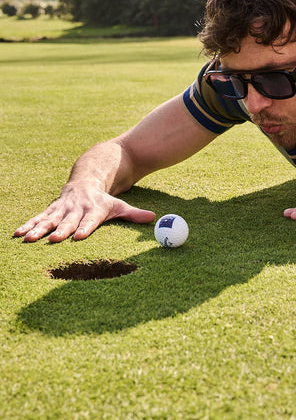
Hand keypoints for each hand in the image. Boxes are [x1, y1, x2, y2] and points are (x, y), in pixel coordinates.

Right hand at [13, 183, 155, 242]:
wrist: (86, 179)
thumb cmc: (104, 200)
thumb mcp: (120, 205)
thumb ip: (134, 214)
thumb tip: (154, 218)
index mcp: (93, 209)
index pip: (90, 221)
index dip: (85, 228)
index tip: (80, 236)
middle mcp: (76, 209)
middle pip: (68, 221)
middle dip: (61, 230)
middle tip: (54, 239)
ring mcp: (62, 209)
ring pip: (49, 220)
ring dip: (39, 229)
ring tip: (28, 239)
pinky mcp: (51, 210)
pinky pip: (38, 218)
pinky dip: (28, 225)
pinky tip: (17, 234)